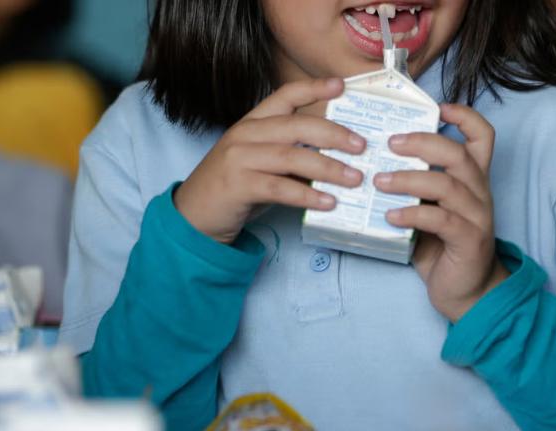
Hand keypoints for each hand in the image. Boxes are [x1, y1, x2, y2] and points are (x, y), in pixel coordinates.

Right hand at [174, 78, 365, 244]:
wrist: (194, 217)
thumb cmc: (234, 190)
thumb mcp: (261, 165)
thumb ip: (290, 156)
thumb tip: (336, 159)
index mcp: (251, 124)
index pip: (284, 97)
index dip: (313, 89)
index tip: (341, 86)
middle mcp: (244, 135)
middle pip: (295, 125)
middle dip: (333, 134)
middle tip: (361, 146)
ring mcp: (238, 159)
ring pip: (291, 156)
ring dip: (328, 168)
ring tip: (354, 179)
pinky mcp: (237, 186)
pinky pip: (280, 187)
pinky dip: (307, 195)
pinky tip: (328, 202)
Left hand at [374, 104, 508, 322]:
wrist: (467, 292)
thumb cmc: (441, 246)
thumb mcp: (428, 208)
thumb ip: (414, 187)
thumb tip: (370, 164)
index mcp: (472, 179)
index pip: (483, 136)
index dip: (465, 116)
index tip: (437, 107)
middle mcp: (479, 193)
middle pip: (459, 154)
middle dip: (422, 143)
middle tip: (389, 143)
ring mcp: (477, 217)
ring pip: (447, 185)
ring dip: (409, 178)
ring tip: (379, 181)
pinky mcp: (469, 241)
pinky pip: (441, 220)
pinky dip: (413, 214)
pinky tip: (390, 216)